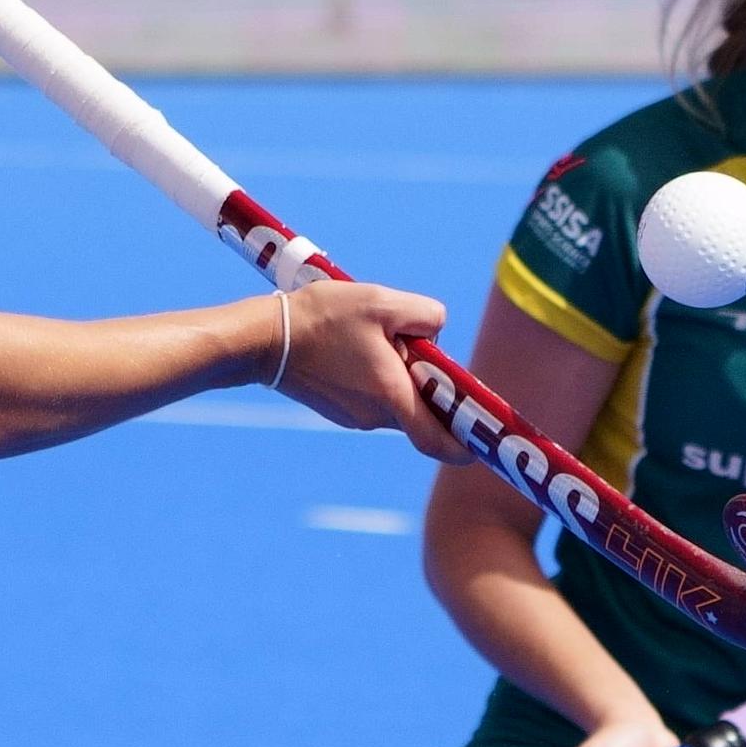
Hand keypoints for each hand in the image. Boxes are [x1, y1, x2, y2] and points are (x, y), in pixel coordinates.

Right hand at [273, 282, 471, 463]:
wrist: (263, 340)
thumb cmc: (323, 319)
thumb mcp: (382, 302)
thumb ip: (425, 315)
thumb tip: (437, 330)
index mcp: (393, 397)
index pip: (440, 440)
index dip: (466, 445)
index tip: (482, 440)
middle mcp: (376, 417)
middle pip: (420, 411)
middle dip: (429, 384)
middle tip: (421, 348)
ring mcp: (354, 417)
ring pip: (395, 401)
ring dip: (400, 375)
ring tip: (376, 336)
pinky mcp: (337, 409)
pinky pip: (372, 397)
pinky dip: (377, 377)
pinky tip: (355, 345)